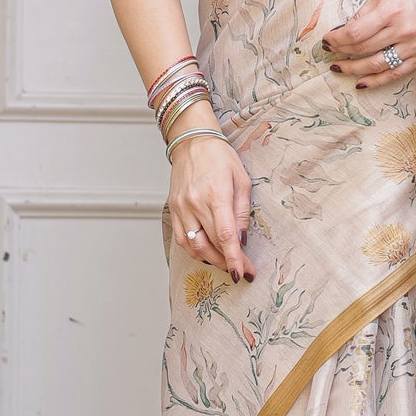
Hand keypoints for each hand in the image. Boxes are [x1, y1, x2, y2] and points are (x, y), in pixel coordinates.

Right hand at [169, 132, 255, 281]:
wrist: (192, 142)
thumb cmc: (220, 158)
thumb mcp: (241, 180)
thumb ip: (242, 212)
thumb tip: (241, 240)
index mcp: (216, 194)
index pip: (225, 235)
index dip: (234, 258)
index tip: (243, 273)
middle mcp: (195, 203)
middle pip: (211, 245)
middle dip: (227, 262)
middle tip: (241, 270)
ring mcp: (181, 207)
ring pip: (194, 246)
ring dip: (211, 260)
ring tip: (226, 262)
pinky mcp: (173, 209)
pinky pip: (182, 239)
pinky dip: (195, 250)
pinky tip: (207, 252)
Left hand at [321, 0, 415, 89]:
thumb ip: (365, 11)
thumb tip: (344, 30)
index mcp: (392, 10)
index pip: (356, 32)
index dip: (337, 39)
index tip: (327, 40)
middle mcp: (403, 31)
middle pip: (363, 48)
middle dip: (342, 51)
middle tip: (329, 52)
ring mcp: (413, 47)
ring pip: (376, 65)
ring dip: (353, 69)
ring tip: (339, 68)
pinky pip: (395, 74)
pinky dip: (376, 81)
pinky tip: (361, 83)